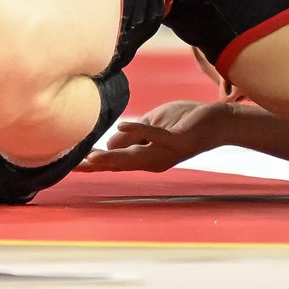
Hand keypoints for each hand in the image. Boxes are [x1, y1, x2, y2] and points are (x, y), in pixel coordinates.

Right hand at [77, 100, 224, 172]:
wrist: (217, 121)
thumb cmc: (184, 121)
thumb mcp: (153, 125)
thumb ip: (132, 135)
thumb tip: (109, 141)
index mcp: (145, 156)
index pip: (115, 161)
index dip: (95, 163)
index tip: (72, 165)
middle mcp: (153, 160)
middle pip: (119, 164)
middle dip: (97, 165)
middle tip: (75, 167)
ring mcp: (165, 152)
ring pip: (133, 156)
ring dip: (111, 156)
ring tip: (91, 157)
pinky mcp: (177, 141)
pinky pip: (156, 136)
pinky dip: (139, 131)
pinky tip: (122, 124)